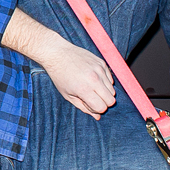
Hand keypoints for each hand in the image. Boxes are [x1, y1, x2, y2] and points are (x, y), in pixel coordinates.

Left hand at [2, 9, 116, 118]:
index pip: (102, 107)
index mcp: (84, 89)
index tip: (88, 103)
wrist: (57, 53)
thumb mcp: (68, 95)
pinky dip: (104, 82)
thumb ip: (83, 107)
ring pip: (112, 90)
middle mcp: (94, 79)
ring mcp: (99, 70)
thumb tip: (97, 116)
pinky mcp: (101, 62)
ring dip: (104, 92)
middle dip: (103, 102)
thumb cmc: (60, 75)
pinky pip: (110, 79)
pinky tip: (92, 78)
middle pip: (111, 100)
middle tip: (91, 97)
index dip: (96, 108)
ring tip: (90, 86)